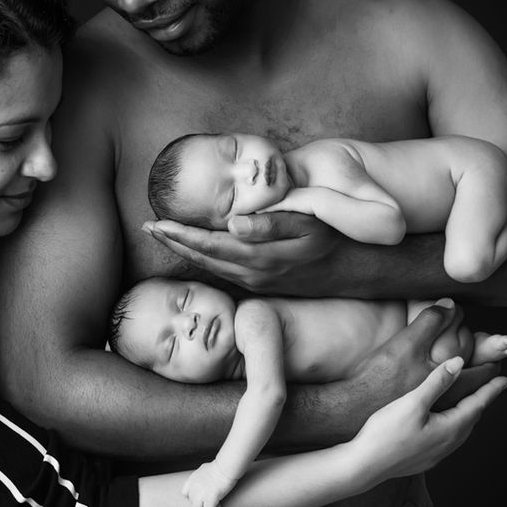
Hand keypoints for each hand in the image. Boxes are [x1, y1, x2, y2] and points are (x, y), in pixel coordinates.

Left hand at [142, 213, 339, 293]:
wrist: (358, 270)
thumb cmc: (335, 237)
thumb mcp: (309, 224)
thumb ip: (271, 223)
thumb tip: (232, 222)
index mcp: (261, 256)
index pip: (210, 245)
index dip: (181, 235)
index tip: (156, 223)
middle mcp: (255, 274)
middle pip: (205, 258)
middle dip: (174, 243)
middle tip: (148, 228)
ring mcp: (259, 282)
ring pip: (213, 268)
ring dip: (186, 252)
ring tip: (164, 236)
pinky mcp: (264, 285)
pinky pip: (226, 272)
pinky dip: (206, 259)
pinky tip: (197, 250)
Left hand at [182, 460, 237, 506]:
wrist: (225, 467)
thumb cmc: (218, 466)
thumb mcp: (204, 468)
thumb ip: (200, 475)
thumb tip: (203, 477)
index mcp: (192, 480)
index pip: (185, 493)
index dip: (192, 496)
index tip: (200, 495)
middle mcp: (194, 488)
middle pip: (192, 502)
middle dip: (201, 502)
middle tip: (209, 500)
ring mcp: (201, 494)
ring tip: (213, 504)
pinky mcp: (209, 499)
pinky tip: (219, 504)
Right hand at [352, 355, 506, 483]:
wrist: (363, 466)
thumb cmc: (385, 433)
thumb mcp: (412, 402)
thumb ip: (437, 382)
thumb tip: (459, 363)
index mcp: (450, 428)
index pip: (478, 404)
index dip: (491, 390)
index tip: (506, 379)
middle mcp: (448, 444)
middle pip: (472, 417)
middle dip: (483, 400)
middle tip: (492, 387)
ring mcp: (437, 454)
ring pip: (461, 429)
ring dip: (469, 413)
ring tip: (472, 402)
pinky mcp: (425, 458)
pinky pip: (449, 438)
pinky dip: (455, 424)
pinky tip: (445, 422)